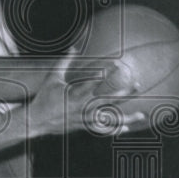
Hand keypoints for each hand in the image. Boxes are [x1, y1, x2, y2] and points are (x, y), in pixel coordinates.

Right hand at [31, 56, 146, 134]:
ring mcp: (84, 119)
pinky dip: (113, 129)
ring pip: (109, 119)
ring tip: (142, 115)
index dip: (107, 73)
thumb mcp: (52, 78)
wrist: (35, 121)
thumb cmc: (44, 97)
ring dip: (127, 117)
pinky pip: (101, 129)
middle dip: (124, 93)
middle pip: (108, 100)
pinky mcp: (83, 127)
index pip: (95, 82)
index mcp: (75, 94)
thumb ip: (64, 62)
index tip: (118, 64)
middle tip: (138, 84)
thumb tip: (73, 47)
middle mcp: (83, 108)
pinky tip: (125, 129)